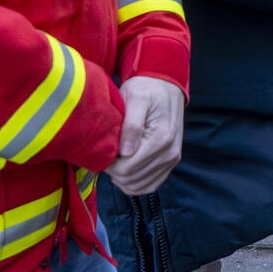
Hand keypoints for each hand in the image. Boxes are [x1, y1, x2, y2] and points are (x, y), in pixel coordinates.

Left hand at [105, 77, 184, 194]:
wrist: (166, 85)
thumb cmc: (148, 89)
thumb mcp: (135, 98)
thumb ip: (131, 125)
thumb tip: (125, 153)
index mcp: (161, 138)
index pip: (127, 168)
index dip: (109, 166)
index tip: (101, 153)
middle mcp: (170, 152)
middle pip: (132, 179)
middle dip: (114, 172)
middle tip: (106, 156)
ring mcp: (172, 159)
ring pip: (141, 185)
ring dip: (123, 179)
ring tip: (115, 162)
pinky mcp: (171, 161)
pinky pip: (151, 184)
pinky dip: (136, 183)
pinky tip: (126, 171)